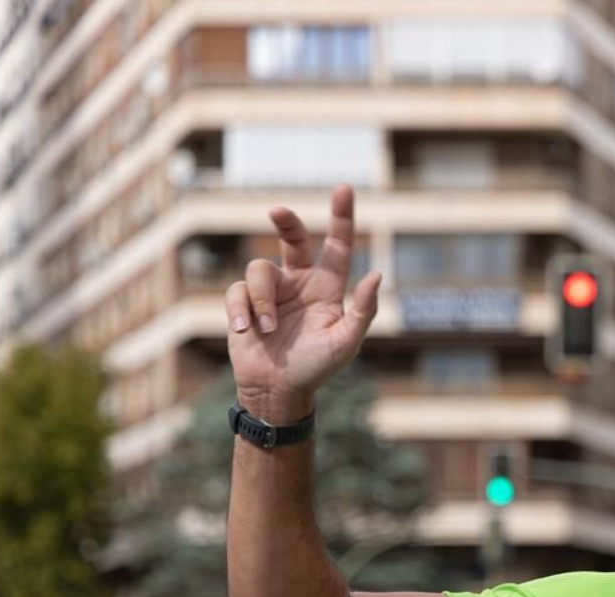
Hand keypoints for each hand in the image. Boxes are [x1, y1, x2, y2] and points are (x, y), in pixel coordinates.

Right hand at [226, 184, 381, 420]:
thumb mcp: (346, 341)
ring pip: (259, 269)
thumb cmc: (317, 367)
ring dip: (261, 300)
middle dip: (286, 221)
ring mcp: (271, 291)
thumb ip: (363, 310)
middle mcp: (300, 281)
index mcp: (328, 286)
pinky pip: (237, 291)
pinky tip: (246, 331)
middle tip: (277, 211)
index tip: (344, 188)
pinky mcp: (244, 302)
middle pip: (292, 237)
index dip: (342, 216)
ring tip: (267, 328)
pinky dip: (241, 310)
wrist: (278, 390)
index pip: (338, 245)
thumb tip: (377, 275)